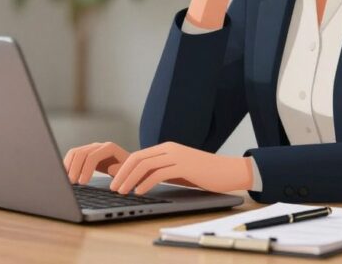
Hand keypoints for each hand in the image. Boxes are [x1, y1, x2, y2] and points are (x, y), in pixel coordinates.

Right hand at [63, 141, 128, 184]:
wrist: (129, 168)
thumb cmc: (130, 172)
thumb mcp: (129, 172)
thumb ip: (121, 170)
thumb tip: (110, 168)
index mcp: (110, 148)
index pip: (93, 156)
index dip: (86, 169)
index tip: (82, 182)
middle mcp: (99, 146)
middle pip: (82, 152)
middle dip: (75, 168)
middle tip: (72, 183)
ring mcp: (92, 148)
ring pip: (75, 152)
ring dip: (69, 166)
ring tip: (68, 180)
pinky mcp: (86, 154)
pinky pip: (74, 156)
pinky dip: (68, 164)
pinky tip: (66, 175)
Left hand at [109, 141, 252, 194]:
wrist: (229, 170)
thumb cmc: (204, 173)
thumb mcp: (179, 171)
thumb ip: (162, 172)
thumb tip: (140, 181)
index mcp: (167, 148)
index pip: (138, 155)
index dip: (123, 168)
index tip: (113, 181)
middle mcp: (169, 149)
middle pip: (138, 158)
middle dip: (122, 173)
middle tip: (112, 187)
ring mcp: (177, 156)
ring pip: (145, 164)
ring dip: (130, 178)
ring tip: (122, 191)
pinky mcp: (184, 166)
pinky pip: (159, 173)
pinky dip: (146, 182)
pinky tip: (139, 192)